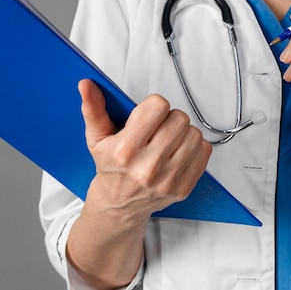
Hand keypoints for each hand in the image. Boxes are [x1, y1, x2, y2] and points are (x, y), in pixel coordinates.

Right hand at [78, 79, 212, 224]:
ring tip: (168, 140)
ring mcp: (167, 180)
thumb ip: (93, 108)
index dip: (154, 105)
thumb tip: (86, 84)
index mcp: (125, 151)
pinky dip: (194, 148)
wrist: (119, 205)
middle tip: (159, 127)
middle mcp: (147, 167)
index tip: (148, 114)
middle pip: (179, 119)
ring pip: (194, 134)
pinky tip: (178, 152)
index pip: (158, 107)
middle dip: (170, 118)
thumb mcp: (97, 137)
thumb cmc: (110, 167)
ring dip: (184, 133)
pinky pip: (204, 152)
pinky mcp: (183, 188)